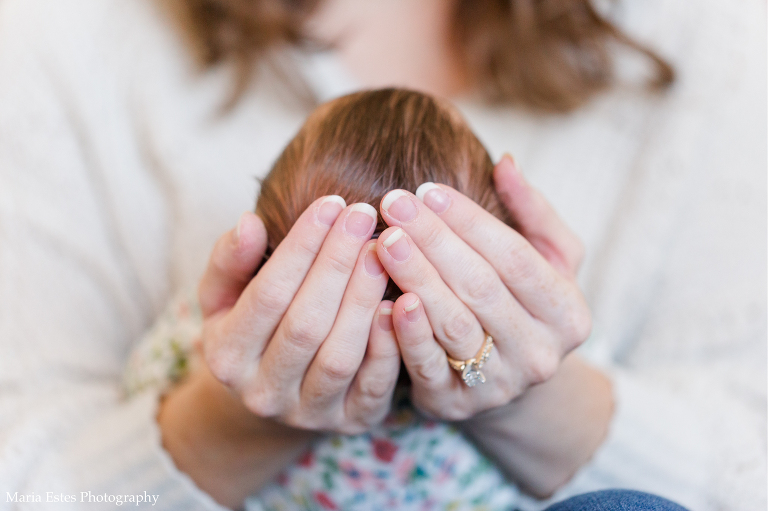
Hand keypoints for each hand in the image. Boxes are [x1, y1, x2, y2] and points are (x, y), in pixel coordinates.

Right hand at [198, 197, 400, 434]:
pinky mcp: (349, 422)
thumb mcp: (224, 295)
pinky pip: (372, 386)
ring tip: (382, 251)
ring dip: (363, 299)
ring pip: (339, 356)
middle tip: (363, 215)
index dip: (301, 246)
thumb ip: (230, 260)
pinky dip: (388, 345)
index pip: (267, 294)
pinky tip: (400, 301)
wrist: (276, 391)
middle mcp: (262, 392)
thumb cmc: (252, 327)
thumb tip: (248, 222)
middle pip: (305, 324)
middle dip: (336, 264)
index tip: (331, 204)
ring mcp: (307, 413)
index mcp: (226, 356)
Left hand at [373, 155, 591, 419]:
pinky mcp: (456, 404)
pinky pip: (427, 366)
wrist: (505, 378)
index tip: (427, 190)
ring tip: (385, 241)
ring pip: (453, 324)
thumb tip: (504, 162)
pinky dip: (406, 333)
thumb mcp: (547, 260)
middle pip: (481, 287)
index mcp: (567, 313)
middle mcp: (540, 353)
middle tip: (393, 204)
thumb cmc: (522, 303)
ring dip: (416, 278)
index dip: (470, 221)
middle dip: (434, 241)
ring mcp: (499, 385)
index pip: (516, 257)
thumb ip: (532, 212)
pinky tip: (385, 299)